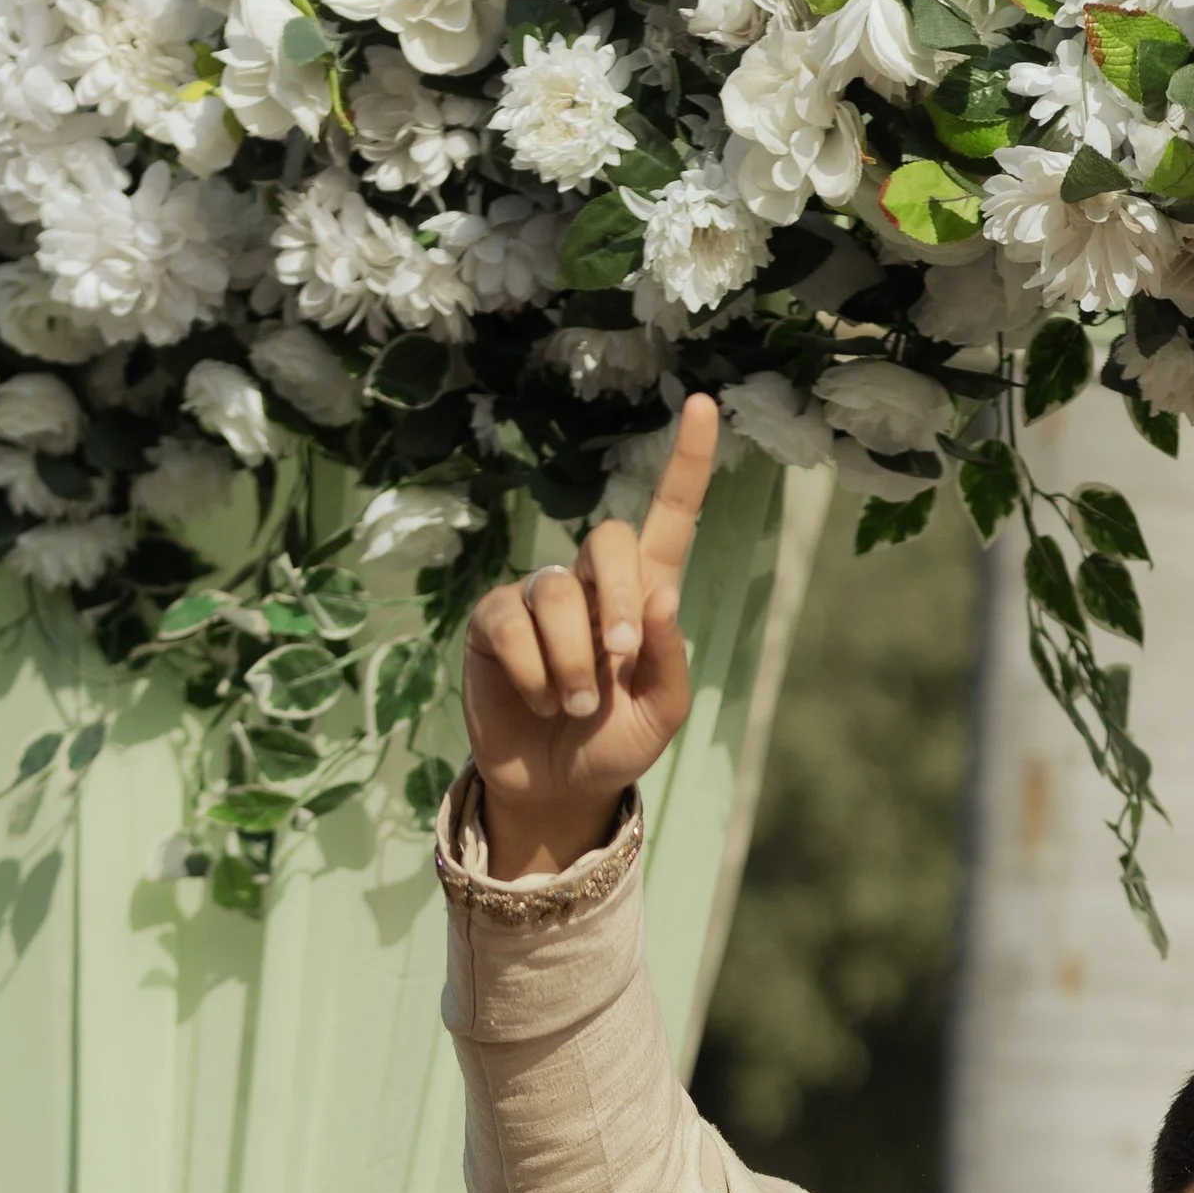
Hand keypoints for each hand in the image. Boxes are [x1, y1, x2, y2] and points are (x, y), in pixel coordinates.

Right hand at [462, 393, 718, 877]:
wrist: (558, 788)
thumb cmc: (615, 743)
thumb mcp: (661, 712)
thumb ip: (669, 658)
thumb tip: (662, 596)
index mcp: (645, 595)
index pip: (669, 516)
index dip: (686, 462)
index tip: (700, 404)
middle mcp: (591, 584)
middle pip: (608, 540)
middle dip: (618, 600)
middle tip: (620, 661)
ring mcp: (537, 598)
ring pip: (556, 593)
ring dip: (573, 662)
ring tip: (575, 706)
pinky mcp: (493, 622)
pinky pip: (511, 623)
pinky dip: (533, 671)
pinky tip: (539, 698)